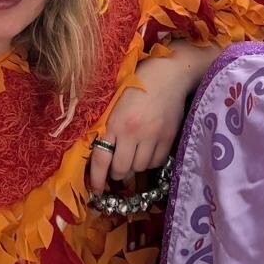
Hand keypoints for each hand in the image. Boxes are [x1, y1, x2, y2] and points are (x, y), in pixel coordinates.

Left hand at [88, 44, 209, 192]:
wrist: (169, 73)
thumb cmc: (136, 82)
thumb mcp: (114, 101)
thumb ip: (107, 124)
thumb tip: (97, 147)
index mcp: (115, 122)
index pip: (101, 159)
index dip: (96, 179)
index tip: (95, 189)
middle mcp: (133, 133)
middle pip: (121, 169)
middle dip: (116, 173)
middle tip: (116, 169)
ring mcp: (152, 137)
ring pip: (139, 168)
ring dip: (133, 167)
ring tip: (133, 156)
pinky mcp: (168, 138)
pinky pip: (156, 162)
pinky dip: (149, 162)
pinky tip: (147, 151)